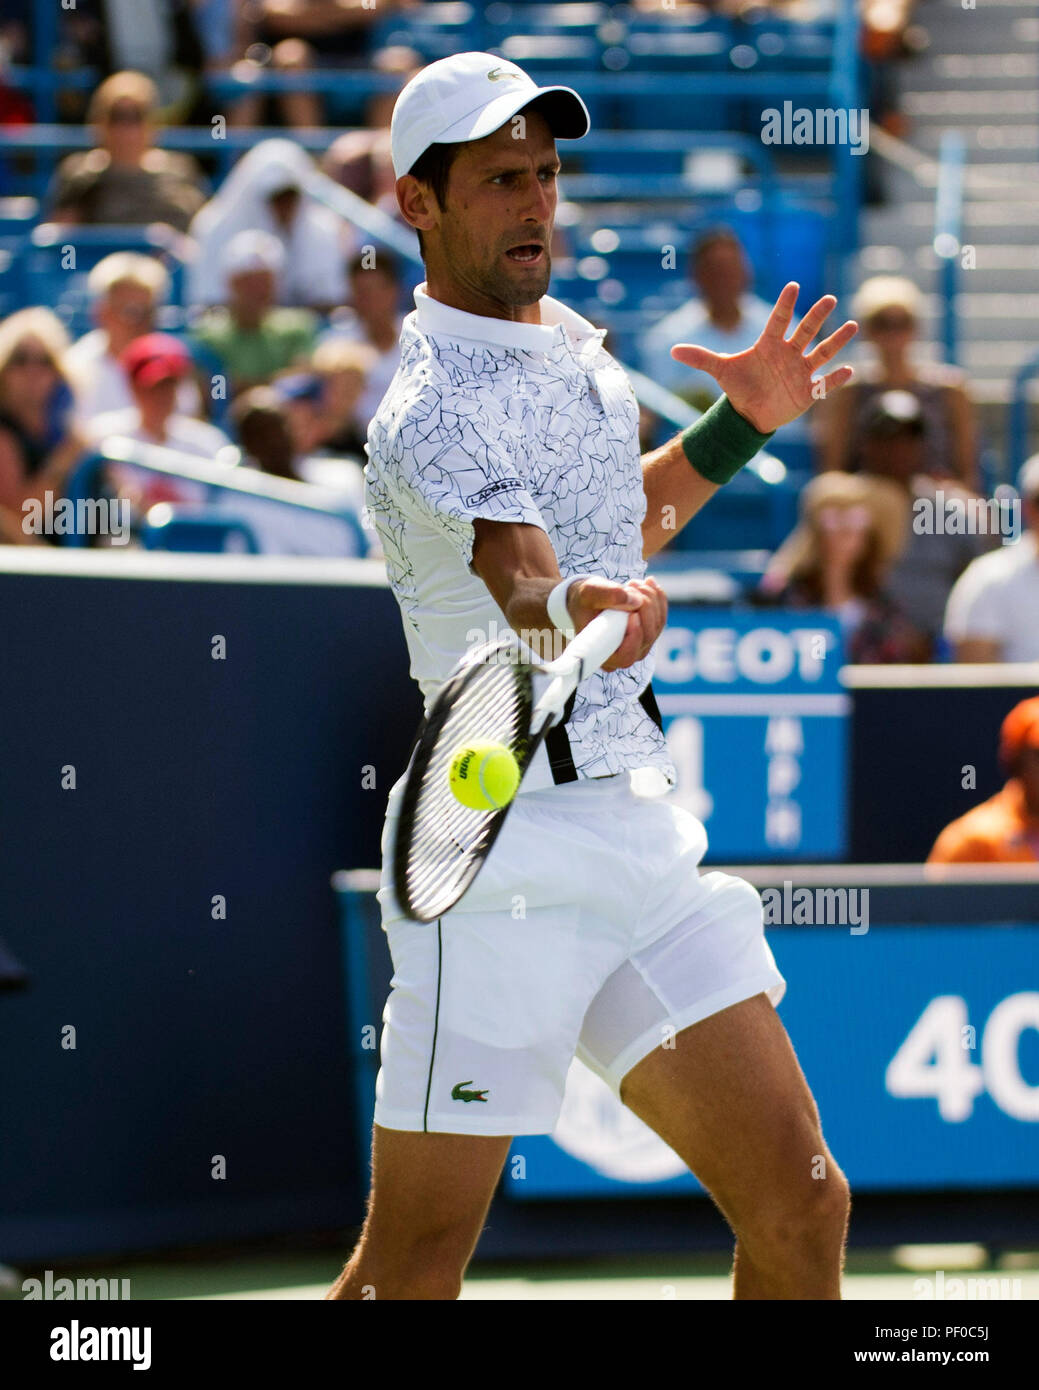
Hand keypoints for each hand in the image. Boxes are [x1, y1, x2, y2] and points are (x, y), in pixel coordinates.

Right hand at [569, 576, 666, 670]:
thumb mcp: (588, 594)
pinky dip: (657, 598)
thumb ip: (606, 595)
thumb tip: (635, 600)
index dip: (634, 637)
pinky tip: (648, 583)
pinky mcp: (648, 633)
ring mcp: (639, 645)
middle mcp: (624, 655)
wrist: (588, 601)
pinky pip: (660, 617)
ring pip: (657, 625)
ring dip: (650, 599)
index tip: (633, 614)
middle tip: (631, 586)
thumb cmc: (583, 602)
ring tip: (633, 583)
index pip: (626, 656)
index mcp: (604, 655)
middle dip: (645, 608)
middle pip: (646, 637)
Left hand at [669, 283, 857, 433]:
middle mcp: (788, 354)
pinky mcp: (808, 391)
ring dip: (836, 341)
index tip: (793, 286)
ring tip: (851, 326)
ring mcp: (800, 371)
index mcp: (769, 345)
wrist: (749, 413)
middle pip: (804, 331)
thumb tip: (671, 350)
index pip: (778, 321)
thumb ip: (700, 358)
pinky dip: (836, 378)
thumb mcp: (720, 371)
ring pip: (821, 352)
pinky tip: (849, 369)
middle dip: (816, 316)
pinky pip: (825, 383)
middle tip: (829, 299)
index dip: (784, 305)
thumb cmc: (739, 387)